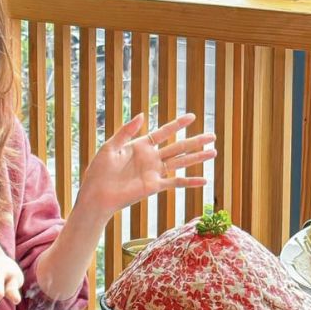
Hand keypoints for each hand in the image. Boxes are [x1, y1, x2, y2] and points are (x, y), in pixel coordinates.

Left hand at [79, 112, 215, 216]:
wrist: (96, 194)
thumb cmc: (99, 171)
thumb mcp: (111, 146)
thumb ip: (127, 131)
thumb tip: (142, 115)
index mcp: (140, 145)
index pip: (163, 132)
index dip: (178, 124)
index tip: (192, 116)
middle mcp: (151, 158)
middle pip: (178, 146)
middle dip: (196, 141)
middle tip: (213, 135)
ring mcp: (154, 172)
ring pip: (181, 162)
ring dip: (197, 158)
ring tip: (214, 152)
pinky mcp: (154, 186)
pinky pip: (175, 183)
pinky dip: (190, 182)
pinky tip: (204, 181)